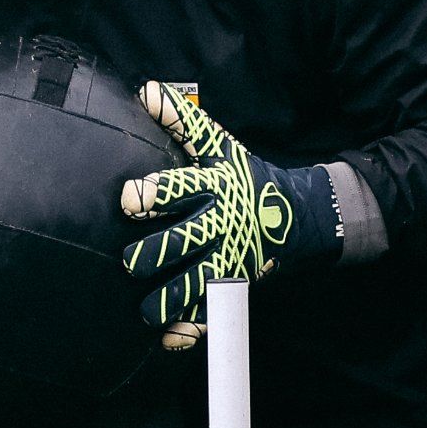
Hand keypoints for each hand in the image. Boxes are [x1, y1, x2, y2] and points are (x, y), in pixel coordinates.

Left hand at [121, 83, 343, 347]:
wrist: (297, 215)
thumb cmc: (247, 176)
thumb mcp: (219, 145)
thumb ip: (181, 121)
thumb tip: (146, 89)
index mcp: (213, 186)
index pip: (180, 188)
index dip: (153, 195)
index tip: (129, 201)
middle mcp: (220, 223)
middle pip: (183, 241)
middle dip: (154, 254)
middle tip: (130, 262)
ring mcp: (228, 257)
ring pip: (196, 283)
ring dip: (168, 299)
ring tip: (144, 311)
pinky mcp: (234, 284)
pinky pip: (212, 313)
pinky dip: (192, 328)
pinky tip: (170, 338)